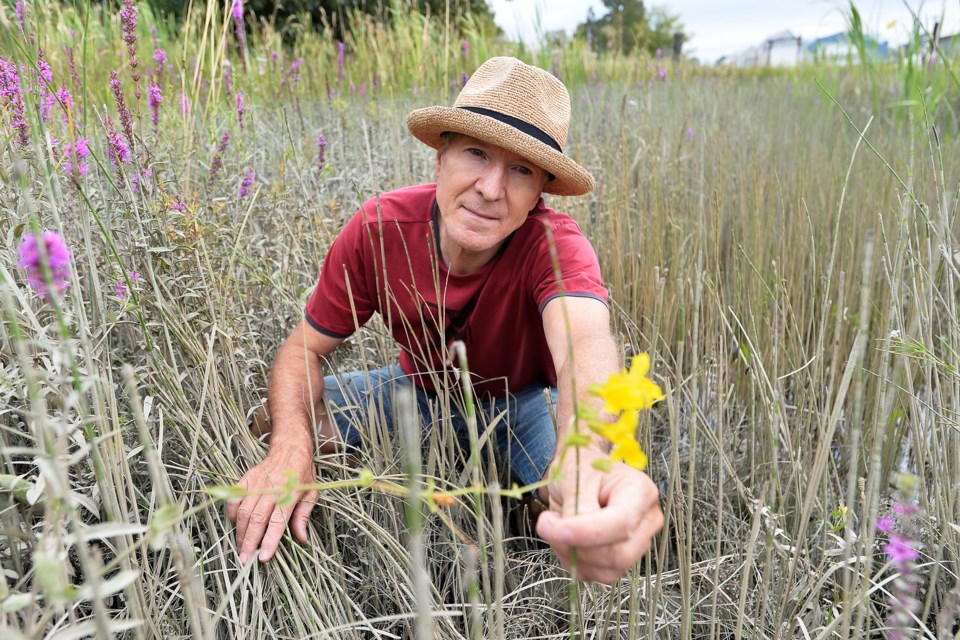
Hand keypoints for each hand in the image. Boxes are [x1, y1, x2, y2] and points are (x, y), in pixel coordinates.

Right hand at [225, 445, 316, 563]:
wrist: (290, 447)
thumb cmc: (302, 473)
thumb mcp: (311, 494)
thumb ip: (303, 517)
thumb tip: (301, 539)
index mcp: (290, 492)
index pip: (278, 521)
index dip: (270, 541)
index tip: (263, 558)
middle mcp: (271, 488)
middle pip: (256, 519)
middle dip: (249, 542)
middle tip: (245, 560)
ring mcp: (256, 482)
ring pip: (243, 512)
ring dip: (240, 533)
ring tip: (241, 548)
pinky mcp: (246, 478)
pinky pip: (235, 499)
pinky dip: (233, 514)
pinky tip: (236, 525)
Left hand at [537, 449, 663, 583]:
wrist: (581, 473)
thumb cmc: (582, 467)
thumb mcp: (576, 476)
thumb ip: (577, 506)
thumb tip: (568, 536)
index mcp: (641, 492)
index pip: (622, 523)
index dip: (589, 532)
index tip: (558, 530)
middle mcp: (645, 522)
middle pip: (618, 554)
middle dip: (577, 546)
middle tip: (547, 523)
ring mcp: (635, 545)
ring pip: (606, 570)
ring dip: (570, 554)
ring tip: (555, 525)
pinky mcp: (617, 561)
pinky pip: (593, 575)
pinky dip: (571, 561)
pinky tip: (565, 539)